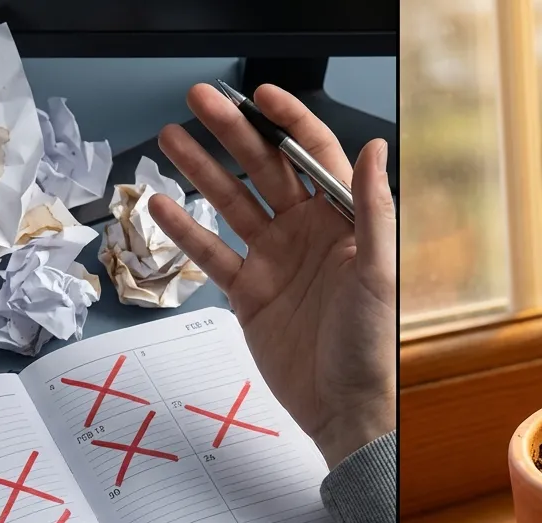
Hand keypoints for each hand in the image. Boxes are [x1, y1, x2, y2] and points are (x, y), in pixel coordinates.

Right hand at [148, 84, 395, 468]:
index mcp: (343, 221)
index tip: (258, 96)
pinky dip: (186, 229)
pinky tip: (162, 205)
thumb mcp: (379, 273)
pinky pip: (213, 252)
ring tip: (172, 139)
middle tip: (199, 101)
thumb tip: (375, 149)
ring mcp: (275, 260)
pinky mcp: (250, 293)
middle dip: (232, 132)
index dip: (286, 120)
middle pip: (265, 168)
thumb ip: (375, 208)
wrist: (346, 408)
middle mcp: (308, 233)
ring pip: (232, 202)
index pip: (312, 155)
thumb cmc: (373, 347)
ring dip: (202, 170)